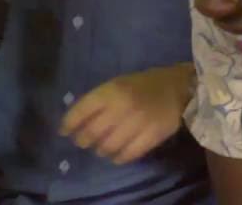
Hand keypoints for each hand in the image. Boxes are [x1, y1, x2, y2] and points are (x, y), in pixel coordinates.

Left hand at [60, 63, 194, 164]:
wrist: (178, 87)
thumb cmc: (143, 85)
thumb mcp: (118, 83)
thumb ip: (99, 100)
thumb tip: (76, 120)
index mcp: (111, 90)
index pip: (82, 110)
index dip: (69, 123)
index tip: (63, 131)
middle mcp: (121, 107)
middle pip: (92, 132)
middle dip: (82, 140)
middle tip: (82, 142)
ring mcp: (137, 123)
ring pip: (108, 146)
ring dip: (100, 150)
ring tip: (100, 148)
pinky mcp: (151, 137)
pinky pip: (128, 154)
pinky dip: (118, 158)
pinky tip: (116, 155)